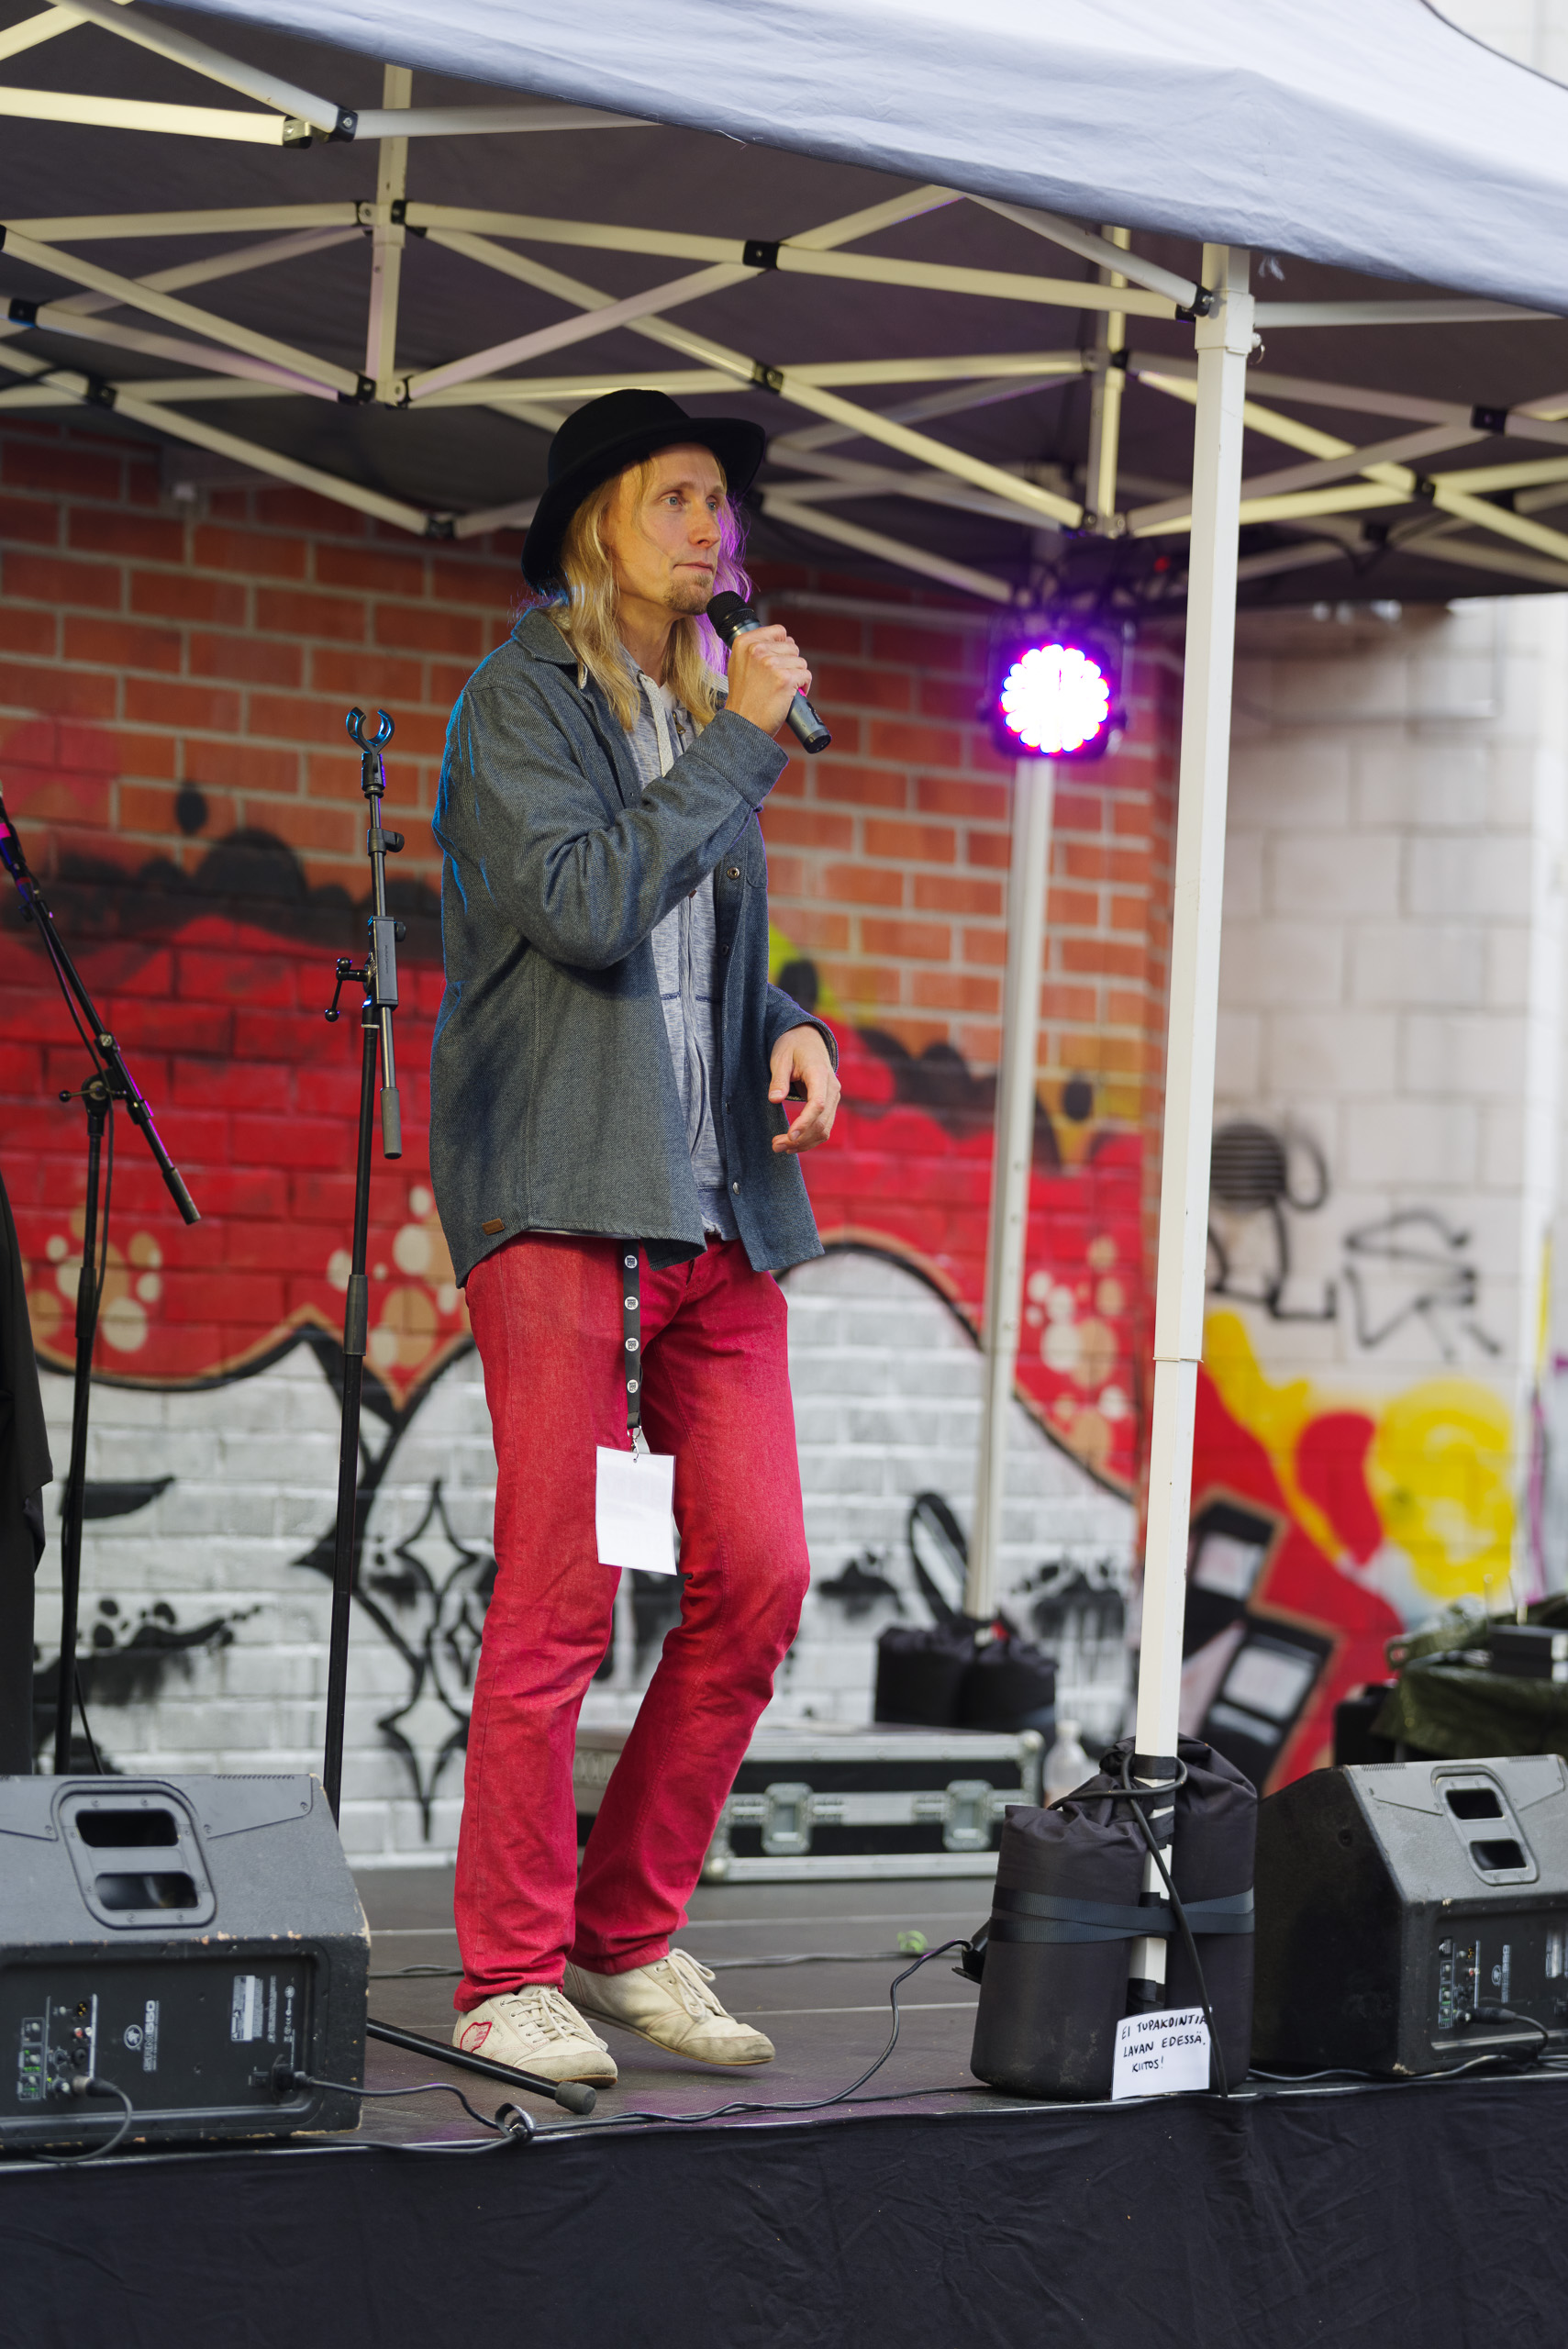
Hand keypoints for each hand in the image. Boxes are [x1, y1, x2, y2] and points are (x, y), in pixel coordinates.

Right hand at [725, 625, 812, 738]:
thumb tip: (785, 639)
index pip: (779, 631)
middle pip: (792, 647)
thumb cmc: (744, 699)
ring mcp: (771, 663)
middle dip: (790, 664)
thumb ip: (756, 648)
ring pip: (801, 662)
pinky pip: (806, 675)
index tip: (777, 660)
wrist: (743, 724)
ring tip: (782, 689)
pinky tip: (790, 695)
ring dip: (796, 676)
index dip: (783, 646)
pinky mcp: (785, 679)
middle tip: (777, 680)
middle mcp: (756, 650)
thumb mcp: (739, 665)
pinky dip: (803, 687)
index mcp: (744, 643)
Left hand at [768, 1024, 840, 1154]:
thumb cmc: (792, 1046)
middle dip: (799, 1139)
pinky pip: (824, 1127)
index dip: (805, 1122)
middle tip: (775, 1146)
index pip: (818, 1104)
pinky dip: (810, 1139)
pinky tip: (792, 1143)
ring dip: (804, 1143)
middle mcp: (832, 1088)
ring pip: (824, 1129)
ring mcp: (833, 1098)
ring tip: (780, 1147)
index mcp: (820, 1074)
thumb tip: (775, 1099)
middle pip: (821, 1122)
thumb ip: (779, 1079)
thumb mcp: (780, 1058)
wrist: (808, 1039)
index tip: (789, 1136)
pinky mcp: (830, 1105)